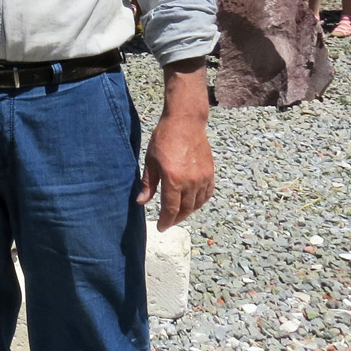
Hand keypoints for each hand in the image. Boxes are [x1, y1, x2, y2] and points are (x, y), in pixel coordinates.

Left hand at [137, 111, 213, 230]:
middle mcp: (190, 182)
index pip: (171, 209)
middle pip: (185, 209)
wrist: (185, 122)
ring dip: (188, 211)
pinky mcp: (210, 172)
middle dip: (176, 219)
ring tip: (179, 213)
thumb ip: (148, 184)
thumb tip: (141, 202)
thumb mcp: (150, 161)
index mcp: (173, 180)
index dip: (166, 221)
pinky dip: (200, 201)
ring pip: (197, 204)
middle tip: (168, 222)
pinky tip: (193, 202)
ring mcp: (202, 177)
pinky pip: (207, 193)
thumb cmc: (164, 138)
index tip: (161, 227)